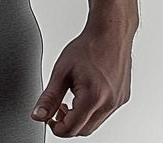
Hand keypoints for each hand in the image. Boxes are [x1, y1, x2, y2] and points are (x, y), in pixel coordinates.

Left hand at [31, 21, 132, 136]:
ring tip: (72, 98)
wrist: (110, 32)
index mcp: (93, 97)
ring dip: (81, 117)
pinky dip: (93, 110)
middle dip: (68, 124)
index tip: (49, 119)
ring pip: (95, 122)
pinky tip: (86, 93)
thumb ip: (49, 97)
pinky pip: (106, 113)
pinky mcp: (123, 98)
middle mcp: (109, 103)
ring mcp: (118, 102)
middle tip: (58, 109)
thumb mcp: (61, 71)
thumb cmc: (88, 47)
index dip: (56, 127)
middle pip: (84, 130)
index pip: (71, 129)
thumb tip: (39, 115)